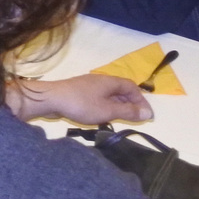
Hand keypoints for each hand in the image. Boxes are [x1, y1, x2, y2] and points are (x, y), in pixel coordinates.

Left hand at [11, 74, 152, 124]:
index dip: (141, 100)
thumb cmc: (81, 104)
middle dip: (131, 103)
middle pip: (121, 89)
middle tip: (137, 119)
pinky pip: (99, 97)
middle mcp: (100, 80)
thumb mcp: (108, 110)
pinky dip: (106, 106)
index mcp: (109, 81)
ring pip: (109, 94)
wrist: (50, 99)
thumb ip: (128, 111)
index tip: (147, 115)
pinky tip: (103, 117)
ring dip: (119, 105)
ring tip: (122, 119)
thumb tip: (147, 112)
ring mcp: (88, 85)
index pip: (131, 87)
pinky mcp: (79, 92)